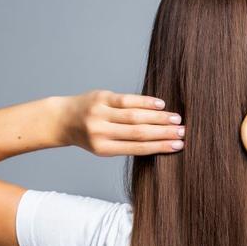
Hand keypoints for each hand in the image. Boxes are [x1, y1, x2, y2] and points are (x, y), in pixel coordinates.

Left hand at [57, 90, 184, 155]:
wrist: (63, 119)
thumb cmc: (89, 135)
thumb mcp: (104, 146)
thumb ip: (127, 143)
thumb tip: (161, 141)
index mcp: (103, 148)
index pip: (137, 148)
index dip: (159, 147)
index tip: (178, 146)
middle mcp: (101, 131)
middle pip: (138, 132)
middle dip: (163, 133)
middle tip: (183, 132)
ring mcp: (100, 113)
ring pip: (135, 115)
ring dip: (158, 118)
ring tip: (176, 119)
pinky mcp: (101, 97)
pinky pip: (127, 99)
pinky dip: (145, 102)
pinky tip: (160, 105)